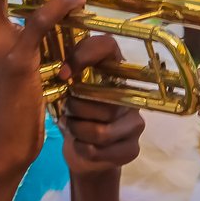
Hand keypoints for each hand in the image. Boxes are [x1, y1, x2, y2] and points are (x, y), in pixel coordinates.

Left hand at [58, 34, 144, 175]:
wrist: (86, 155)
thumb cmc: (75, 114)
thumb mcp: (66, 91)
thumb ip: (67, 74)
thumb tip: (64, 72)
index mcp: (114, 71)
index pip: (107, 44)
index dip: (84, 55)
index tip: (64, 74)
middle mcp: (130, 94)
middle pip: (99, 96)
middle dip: (73, 108)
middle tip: (68, 111)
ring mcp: (136, 123)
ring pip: (99, 130)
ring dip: (77, 130)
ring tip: (73, 127)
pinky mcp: (133, 149)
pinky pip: (98, 150)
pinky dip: (81, 149)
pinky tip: (81, 145)